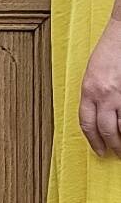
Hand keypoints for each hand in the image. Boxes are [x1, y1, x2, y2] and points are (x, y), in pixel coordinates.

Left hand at [79, 17, 120, 156]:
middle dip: (111, 145)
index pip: (87, 124)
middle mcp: (105, 95)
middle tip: (115, 152)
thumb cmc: (111, 50)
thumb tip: (97, 114)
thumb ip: (94, 94)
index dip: (93, 141)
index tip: (98, 149)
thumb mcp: (93, 73)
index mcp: (89, 89)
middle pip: (106, 130)